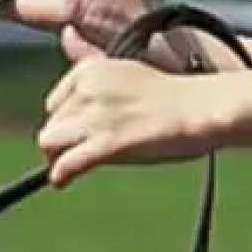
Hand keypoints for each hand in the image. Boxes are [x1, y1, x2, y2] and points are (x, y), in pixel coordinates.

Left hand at [36, 56, 221, 185]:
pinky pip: (67, 163)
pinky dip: (61, 175)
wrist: (202, 106)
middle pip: (52, 122)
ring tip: (65, 169)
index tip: (77, 132)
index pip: (56, 101)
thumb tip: (83, 102)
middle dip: (62, 140)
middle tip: (76, 154)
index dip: (66, 121)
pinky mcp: (107, 143)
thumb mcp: (130, 76)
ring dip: (57, 157)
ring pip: (50, 141)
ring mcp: (95, 116)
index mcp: (92, 69)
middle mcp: (87, 88)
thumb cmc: (177, 96)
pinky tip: (64, 182)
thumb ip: (101, 85)